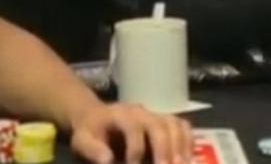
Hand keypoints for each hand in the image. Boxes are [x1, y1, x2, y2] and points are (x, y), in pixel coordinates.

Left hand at [69, 103, 191, 163]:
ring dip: (181, 147)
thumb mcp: (82, 140)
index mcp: (122, 115)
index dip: (136, 148)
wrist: (97, 117)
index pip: (134, 127)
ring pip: (175, 125)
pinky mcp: (166, 123)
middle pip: (160, 126)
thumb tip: (108, 160)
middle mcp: (143, 113)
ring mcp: (157, 116)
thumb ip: (92, 149)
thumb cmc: (91, 132)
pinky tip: (188, 159)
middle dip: (165, 149)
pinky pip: (183, 127)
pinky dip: (188, 143)